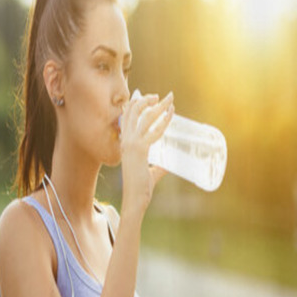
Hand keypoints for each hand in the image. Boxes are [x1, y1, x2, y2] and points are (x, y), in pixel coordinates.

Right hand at [119, 92, 173, 217]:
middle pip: (134, 111)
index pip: (127, 117)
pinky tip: (171, 113)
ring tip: (169, 99)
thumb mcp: (151, 173)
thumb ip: (159, 166)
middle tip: (162, 97)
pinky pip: (154, 130)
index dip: (137, 104)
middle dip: (148, 100)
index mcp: (125, 143)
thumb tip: (169, 165)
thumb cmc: (140, 188)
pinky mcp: (140, 149)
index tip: (150, 99)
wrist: (134, 199)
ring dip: (157, 105)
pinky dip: (164, 120)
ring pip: (144, 116)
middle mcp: (126, 140)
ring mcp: (131, 144)